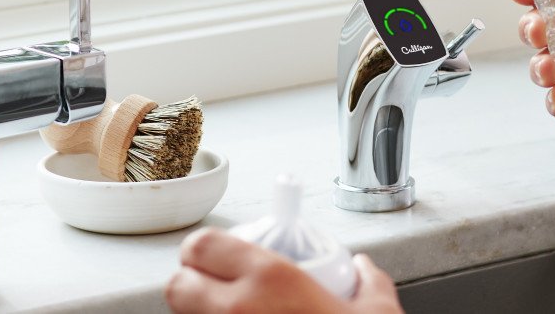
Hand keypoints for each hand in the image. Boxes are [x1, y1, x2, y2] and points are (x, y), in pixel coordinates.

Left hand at [166, 228, 403, 313]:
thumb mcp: (377, 312)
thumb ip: (368, 283)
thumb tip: (362, 270)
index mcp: (270, 280)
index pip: (201, 247)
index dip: (205, 248)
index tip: (218, 252)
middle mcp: (236, 312)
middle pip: (177, 287)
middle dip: (192, 283)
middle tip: (217, 285)